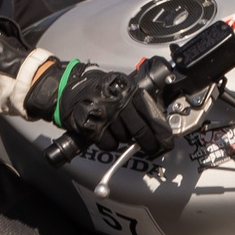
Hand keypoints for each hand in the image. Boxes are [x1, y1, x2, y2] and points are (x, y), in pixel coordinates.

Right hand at [26, 58, 170, 155]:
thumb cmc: (97, 89)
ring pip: (125, 139)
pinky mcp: (92, 127)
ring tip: (117, 129)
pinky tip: (105, 133)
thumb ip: (139, 101)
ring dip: (125, 139)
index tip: (166, 141)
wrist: (68, 89)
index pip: (152, 114)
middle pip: (141, 131)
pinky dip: (109, 143)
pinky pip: (109, 144)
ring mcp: (105, 115)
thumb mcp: (121, 87)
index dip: (162, 132)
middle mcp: (119, 102)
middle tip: (152, 148)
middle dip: (149, 143)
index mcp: (129, 90)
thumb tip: (159, 121)